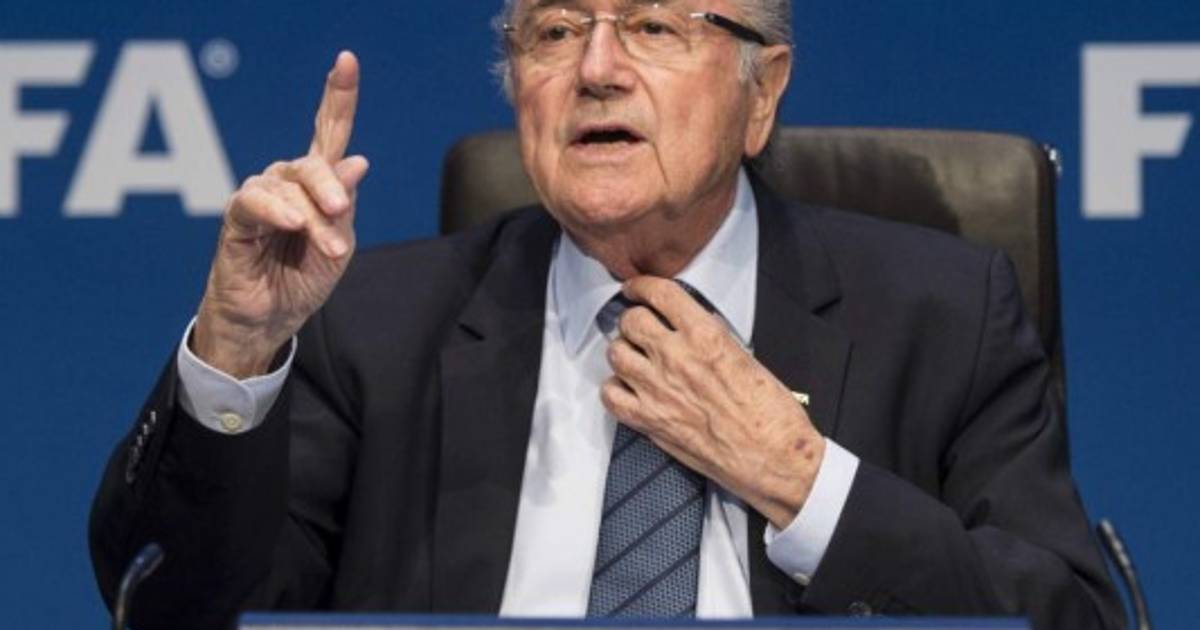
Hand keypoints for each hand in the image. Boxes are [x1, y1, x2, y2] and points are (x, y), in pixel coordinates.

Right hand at [193, 51, 369, 377]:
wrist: (271, 320)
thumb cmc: (301, 280)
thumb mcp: (338, 245)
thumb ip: (344, 205)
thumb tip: (357, 162)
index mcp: (316, 184)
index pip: (327, 131)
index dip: (337, 96)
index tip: (346, 60)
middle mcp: (286, 182)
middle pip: (312, 163)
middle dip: (330, 186)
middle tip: (341, 213)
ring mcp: (260, 197)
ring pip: (290, 188)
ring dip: (313, 218)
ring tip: (327, 249)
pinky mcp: (237, 219)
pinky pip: (255, 202)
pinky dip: (278, 210)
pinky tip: (292, 223)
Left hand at [600, 276, 825, 529]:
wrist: (773, 458)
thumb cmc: (771, 414)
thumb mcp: (746, 357)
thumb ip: (710, 340)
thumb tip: (691, 331)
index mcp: (705, 336)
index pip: (660, 294)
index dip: (642, 286)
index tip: (637, 289)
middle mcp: (676, 358)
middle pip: (631, 322)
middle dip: (633, 320)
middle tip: (639, 328)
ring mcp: (657, 390)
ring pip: (616, 354)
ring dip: (623, 352)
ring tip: (634, 358)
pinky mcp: (650, 421)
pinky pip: (611, 396)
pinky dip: (614, 389)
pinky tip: (628, 389)